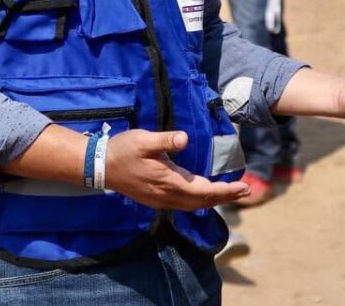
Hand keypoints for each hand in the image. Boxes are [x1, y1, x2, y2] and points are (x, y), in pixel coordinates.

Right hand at [104, 129, 250, 210]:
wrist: (98, 167)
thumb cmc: (123, 150)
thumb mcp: (144, 139)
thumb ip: (166, 139)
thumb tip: (184, 139)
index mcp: (169, 182)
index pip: (204, 191)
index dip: (225, 191)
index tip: (244, 187)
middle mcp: (167, 196)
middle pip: (202, 201)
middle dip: (225, 196)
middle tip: (246, 191)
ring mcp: (160, 200)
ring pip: (193, 205)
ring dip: (213, 200)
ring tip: (230, 193)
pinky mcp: (155, 199)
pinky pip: (183, 205)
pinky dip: (199, 201)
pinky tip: (203, 196)